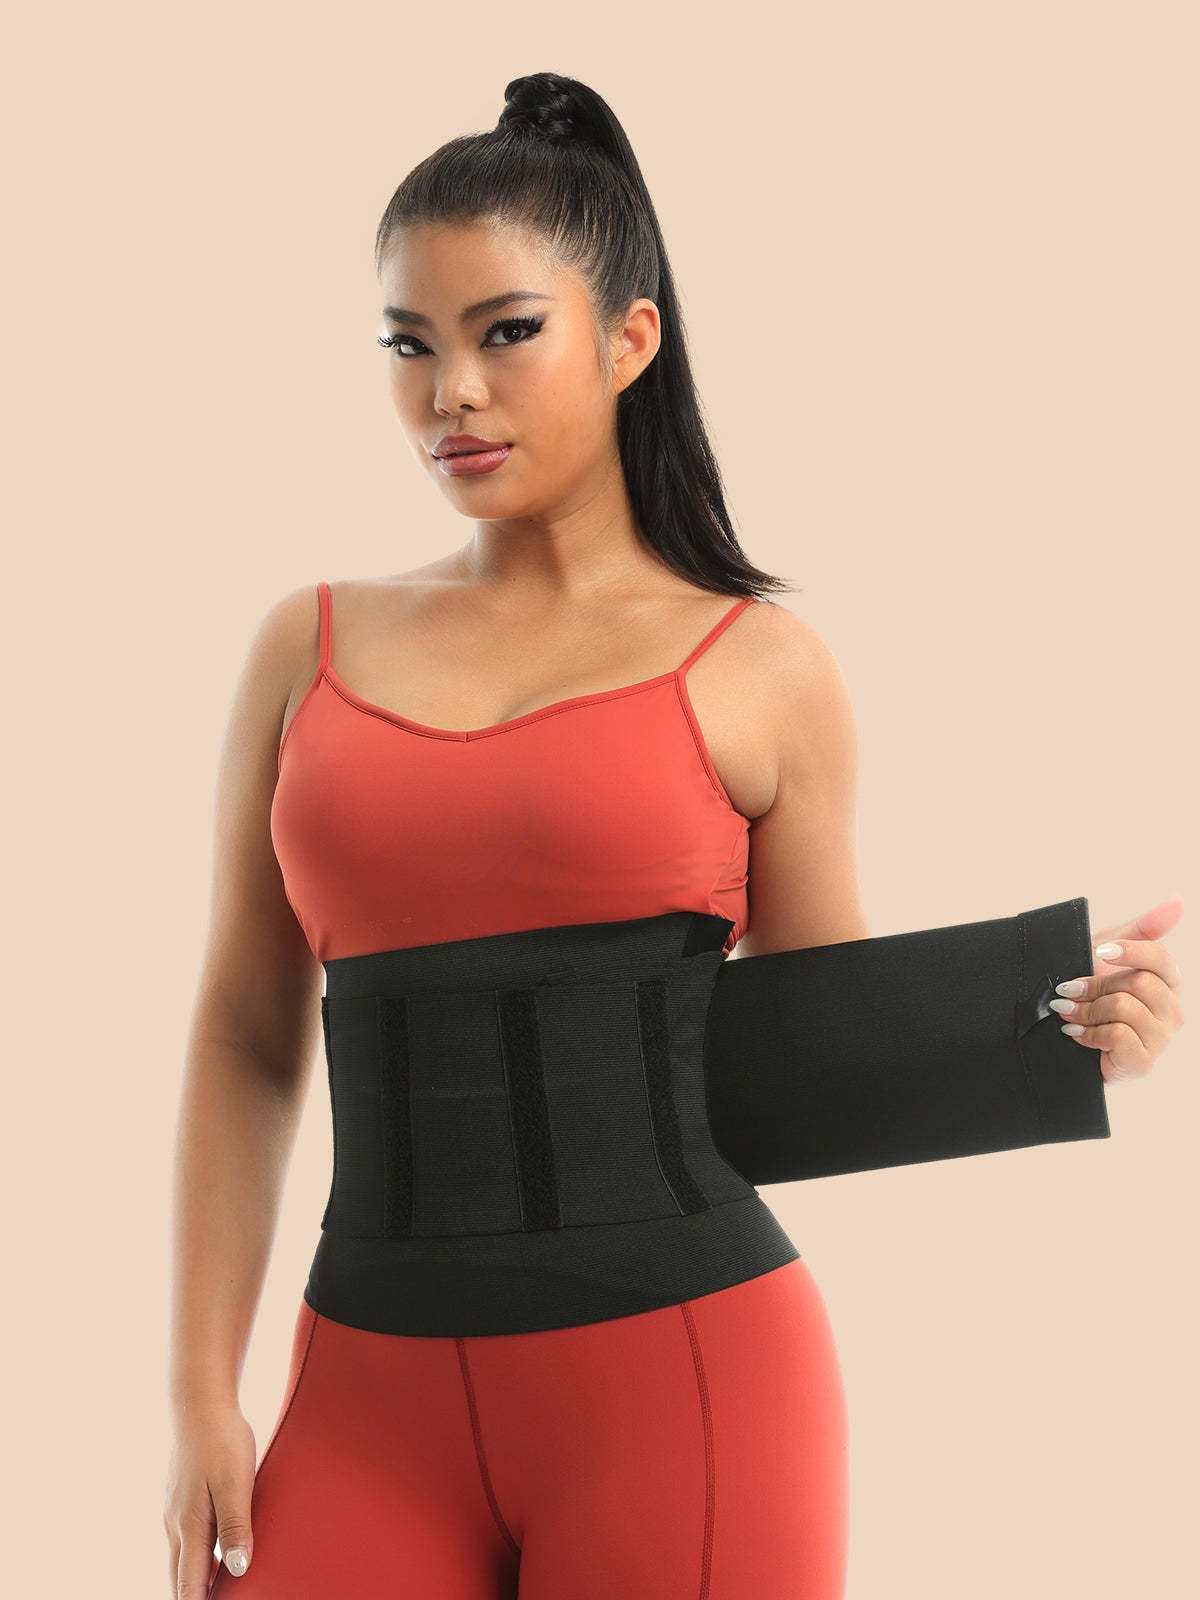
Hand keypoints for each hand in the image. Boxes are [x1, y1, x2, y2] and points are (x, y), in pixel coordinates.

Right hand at [164, 1400, 256, 1595]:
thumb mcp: (236, 1483)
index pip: (189, 1582)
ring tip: (211, 1591)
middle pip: (180, 1575)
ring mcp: (175, 1509)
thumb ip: (236, 1527)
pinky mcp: (180, 1496)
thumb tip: (238, 1570)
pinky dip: (195, 1555)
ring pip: (181, 1556)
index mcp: (191, 1526)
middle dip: (191, 1596)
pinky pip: (184, 1536)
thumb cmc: (222, 1440)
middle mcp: (176, 1523)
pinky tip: (210, 1553)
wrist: (199, 1403)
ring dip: (193, 1577)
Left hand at [1049, 894, 1184, 1082]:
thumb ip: (1144, 928)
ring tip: (1069, 1012)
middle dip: (1095, 985)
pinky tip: (1077, 1034)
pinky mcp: (1142, 1063)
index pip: (1160, 958)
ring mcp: (1159, 1039)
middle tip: (1069, 991)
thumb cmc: (1090, 991)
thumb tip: (1177, 900)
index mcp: (1168, 982)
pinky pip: (1118, 1035)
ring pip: (1124, 1007)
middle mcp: (1170, 1011)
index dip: (1130, 951)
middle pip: (1138, 983)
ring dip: (1086, 1009)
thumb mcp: (1108, 953)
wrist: (1061, 1037)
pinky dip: (1089, 1032)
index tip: (1100, 950)